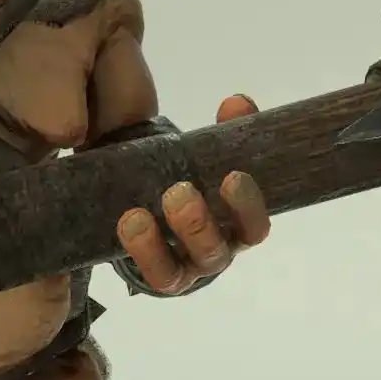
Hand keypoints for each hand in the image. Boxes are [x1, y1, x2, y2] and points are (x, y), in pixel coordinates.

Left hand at [114, 95, 271, 294]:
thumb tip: (237, 103)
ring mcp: (184, 269)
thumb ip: (228, 133)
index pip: (254, 226)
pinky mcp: (155, 276)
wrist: (163, 210)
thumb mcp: (213, 156)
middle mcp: (215, 252)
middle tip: (178, 191)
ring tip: (135, 216)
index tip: (233, 175)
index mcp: (238, 226)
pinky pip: (149, 274)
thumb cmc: (198, 180)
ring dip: (155, 244)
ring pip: (176, 272)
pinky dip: (137, 252)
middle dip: (198, 222)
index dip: (247, 205)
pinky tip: (125, 224)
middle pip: (215, 250)